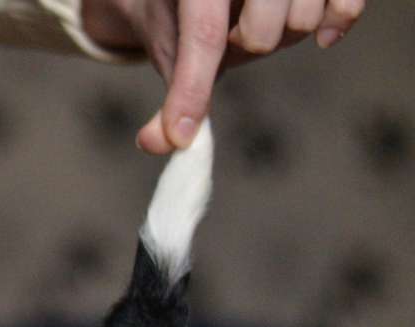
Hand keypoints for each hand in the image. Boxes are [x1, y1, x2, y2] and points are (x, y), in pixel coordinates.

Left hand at [81, 0, 367, 153]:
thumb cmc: (185, 12)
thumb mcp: (169, 47)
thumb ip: (170, 90)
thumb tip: (157, 143)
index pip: (203, 35)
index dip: (192, 91)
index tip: (180, 135)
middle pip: (262, 34)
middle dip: (245, 49)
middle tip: (231, 34)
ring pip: (302, 20)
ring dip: (281, 34)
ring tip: (259, 18)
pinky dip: (340, 19)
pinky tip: (325, 38)